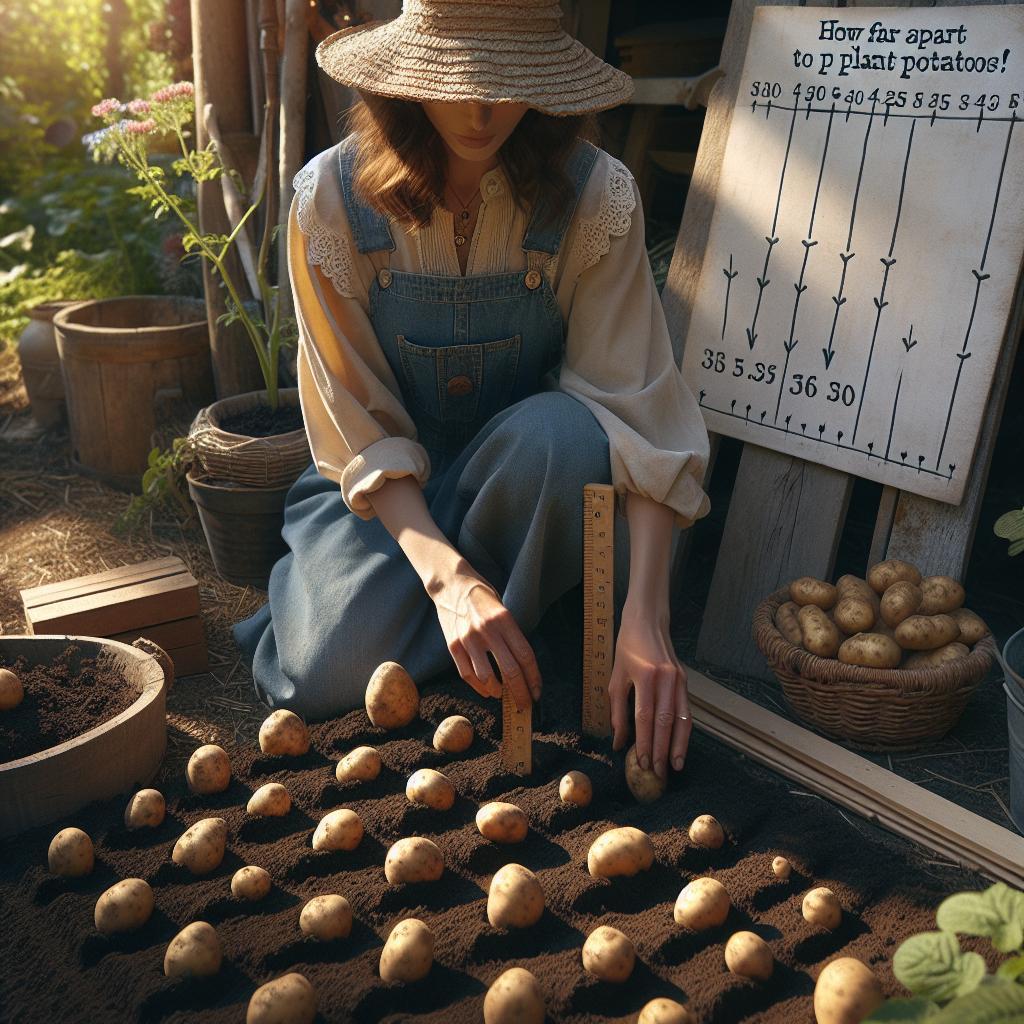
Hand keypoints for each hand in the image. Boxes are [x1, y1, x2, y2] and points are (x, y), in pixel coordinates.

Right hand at [432, 572, 540, 710]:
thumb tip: (522, 665)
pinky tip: (487, 690)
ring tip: (504, 696)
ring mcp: (468, 639)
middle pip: (510, 670)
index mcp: (504, 620)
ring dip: (498, 692)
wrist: (451, 584)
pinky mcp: (453, 645)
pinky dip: (479, 687)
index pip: (525, 656)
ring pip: (487, 677)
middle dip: (521, 693)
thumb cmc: (481, 596)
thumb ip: (510, 634)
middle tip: (525, 704)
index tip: (537, 692)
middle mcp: (487, 630)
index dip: (534, 678)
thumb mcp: (502, 608)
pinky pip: (467, 674)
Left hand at [608, 608, 690, 779]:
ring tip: (674, 766)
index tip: (641, 763)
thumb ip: (617, 710)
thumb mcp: (616, 676)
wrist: (648, 620)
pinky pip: (686, 711)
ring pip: (682, 719)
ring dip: (678, 745)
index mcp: (645, 676)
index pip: (645, 717)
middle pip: (666, 722)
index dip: (644, 743)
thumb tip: (618, 741)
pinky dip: (684, 731)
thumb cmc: (627, 647)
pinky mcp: (685, 681)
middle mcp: (666, 679)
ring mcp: (679, 680)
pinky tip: (680, 746)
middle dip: (661, 750)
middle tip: (657, 773)